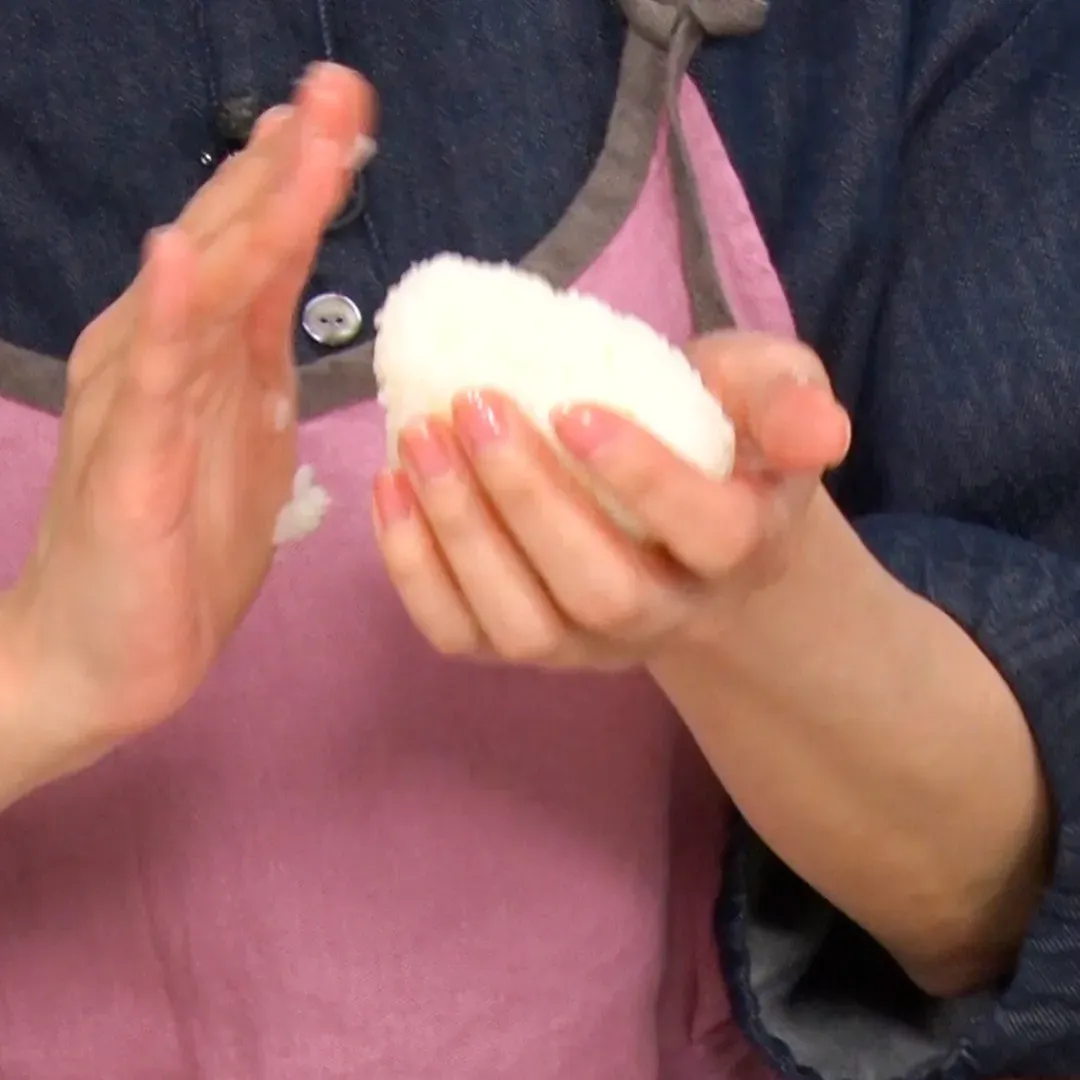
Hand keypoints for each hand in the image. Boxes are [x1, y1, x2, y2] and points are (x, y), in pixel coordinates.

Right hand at [2, 64, 375, 778]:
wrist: (114, 653)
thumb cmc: (182, 552)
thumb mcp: (246, 446)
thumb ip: (261, 373)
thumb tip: (294, 309)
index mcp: (207, 359)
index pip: (261, 253)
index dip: (304, 181)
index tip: (351, 114)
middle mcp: (166, 359)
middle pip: (233, 245)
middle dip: (289, 165)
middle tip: (338, 89)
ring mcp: (140, 403)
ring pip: (201, 292)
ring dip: (249, 212)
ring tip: (298, 136)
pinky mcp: (127, 463)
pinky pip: (150, 381)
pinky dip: (169, 314)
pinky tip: (183, 256)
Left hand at [374, 332, 850, 667]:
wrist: (680, 519)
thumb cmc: (721, 440)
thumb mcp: (768, 395)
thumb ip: (787, 400)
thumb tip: (822, 432)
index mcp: (740, 547)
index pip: (708, 532)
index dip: (643, 477)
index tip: (572, 406)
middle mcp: (669, 615)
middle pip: (602, 591)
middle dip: (528, 501)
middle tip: (473, 408)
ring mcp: (590, 645)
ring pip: (525, 626)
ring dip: (462, 536)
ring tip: (419, 442)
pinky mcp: (525, 644)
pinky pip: (464, 636)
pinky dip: (415, 572)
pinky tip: (391, 489)